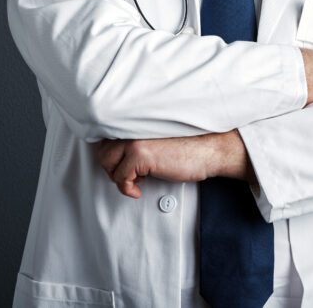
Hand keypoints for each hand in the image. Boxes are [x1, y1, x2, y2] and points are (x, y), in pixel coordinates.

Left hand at [96, 131, 249, 198]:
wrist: (210, 150)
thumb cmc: (189, 146)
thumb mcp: (157, 139)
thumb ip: (137, 139)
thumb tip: (117, 155)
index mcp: (135, 121)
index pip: (105, 137)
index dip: (112, 156)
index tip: (121, 166)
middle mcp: (131, 127)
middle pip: (103, 151)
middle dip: (113, 168)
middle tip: (130, 176)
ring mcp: (134, 140)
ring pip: (107, 163)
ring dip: (118, 177)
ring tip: (136, 181)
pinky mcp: (140, 155)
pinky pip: (120, 178)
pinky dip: (127, 189)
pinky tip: (139, 190)